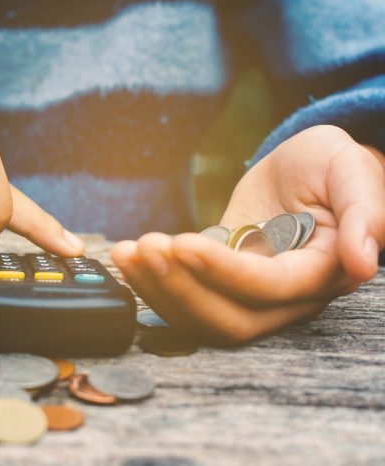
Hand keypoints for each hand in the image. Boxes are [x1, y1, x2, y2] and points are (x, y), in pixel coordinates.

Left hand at [111, 125, 384, 344]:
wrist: (307, 170)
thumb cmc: (333, 167)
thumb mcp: (351, 171)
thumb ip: (364, 212)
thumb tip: (362, 263)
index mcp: (322, 271)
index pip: (270, 287)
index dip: (224, 272)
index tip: (181, 243)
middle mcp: (287, 297)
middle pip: (232, 319)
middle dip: (181, 288)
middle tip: (144, 247)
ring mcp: (249, 294)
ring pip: (203, 317)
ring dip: (158, 290)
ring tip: (125, 252)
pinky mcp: (219, 283)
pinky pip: (187, 298)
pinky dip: (153, 284)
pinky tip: (127, 258)